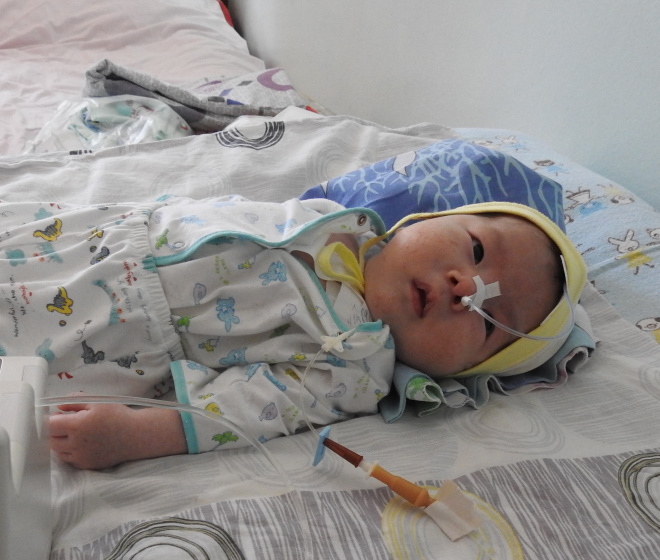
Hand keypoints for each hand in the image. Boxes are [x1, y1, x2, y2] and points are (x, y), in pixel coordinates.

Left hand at [49, 399, 187, 469]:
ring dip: (61, 442)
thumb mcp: (98, 401)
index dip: (51, 419)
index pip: (49, 425)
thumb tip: (58, 406)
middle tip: (67, 423)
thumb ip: (75, 401)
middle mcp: (76, 444)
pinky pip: (70, 459)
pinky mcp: (87, 465)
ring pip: (58, 452)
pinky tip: (84, 443)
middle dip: (55, 431)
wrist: (136, 435)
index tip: (57, 415)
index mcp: (77, 425)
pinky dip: (71, 452)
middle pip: (51, 440)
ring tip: (76, 433)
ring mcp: (81, 457)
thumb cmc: (118, 415)